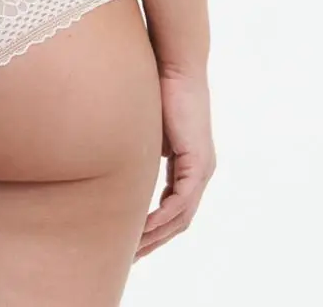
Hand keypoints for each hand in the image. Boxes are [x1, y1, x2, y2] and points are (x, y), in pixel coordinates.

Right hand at [134, 65, 215, 260]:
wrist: (175, 64)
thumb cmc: (157, 87)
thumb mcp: (147, 130)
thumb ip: (141, 151)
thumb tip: (119, 164)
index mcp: (190, 164)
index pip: (174, 207)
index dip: (154, 227)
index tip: (131, 241)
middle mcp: (201, 171)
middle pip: (179, 220)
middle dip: (154, 241)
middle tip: (129, 258)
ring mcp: (202, 168)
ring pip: (181, 216)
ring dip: (156, 235)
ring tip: (132, 250)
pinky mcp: (197, 162)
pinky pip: (181, 202)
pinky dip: (162, 218)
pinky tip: (143, 228)